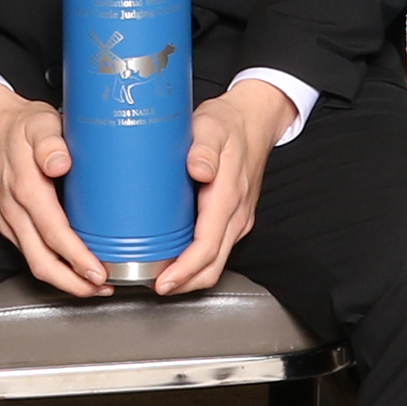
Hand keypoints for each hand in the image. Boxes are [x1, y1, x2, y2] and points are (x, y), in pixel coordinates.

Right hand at [0, 83, 105, 297]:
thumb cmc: (21, 125)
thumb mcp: (40, 122)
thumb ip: (50, 141)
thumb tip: (59, 163)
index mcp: (25, 187)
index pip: (53, 232)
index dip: (76, 257)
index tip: (98, 272)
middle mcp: (14, 208)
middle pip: (41, 261)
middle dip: (72, 282)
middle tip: (102, 288)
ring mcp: (9, 218)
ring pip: (34, 261)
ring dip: (64, 279)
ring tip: (93, 285)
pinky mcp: (9, 223)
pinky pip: (29, 252)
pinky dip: (52, 267)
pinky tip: (72, 267)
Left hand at [155, 79, 296, 296]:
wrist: (253, 119)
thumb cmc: (228, 123)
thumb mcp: (210, 125)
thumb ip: (203, 147)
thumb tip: (199, 169)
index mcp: (228, 196)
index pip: (208, 246)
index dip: (185, 270)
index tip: (163, 281)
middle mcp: (236, 213)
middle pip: (213, 264)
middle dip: (184, 282)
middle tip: (153, 286)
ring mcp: (237, 218)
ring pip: (217, 260)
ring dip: (190, 274)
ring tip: (159, 276)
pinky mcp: (234, 217)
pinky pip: (218, 247)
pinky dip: (197, 260)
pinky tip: (175, 256)